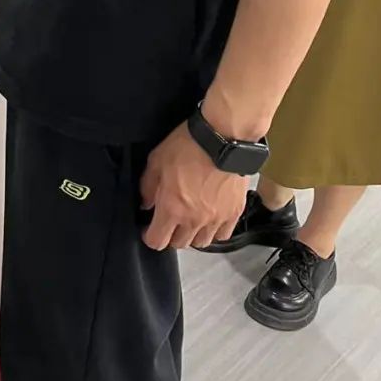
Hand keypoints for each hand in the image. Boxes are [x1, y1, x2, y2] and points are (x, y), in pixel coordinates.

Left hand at [140, 124, 247, 250]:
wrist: (223, 137)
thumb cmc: (189, 145)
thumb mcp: (156, 161)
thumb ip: (148, 187)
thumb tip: (146, 203)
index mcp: (172, 208)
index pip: (157, 241)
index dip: (149, 236)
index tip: (149, 229)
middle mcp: (194, 219)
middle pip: (179, 244)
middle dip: (170, 235)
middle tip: (170, 221)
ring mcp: (216, 218)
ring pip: (201, 242)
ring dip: (192, 234)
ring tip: (190, 220)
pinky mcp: (234, 212)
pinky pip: (223, 234)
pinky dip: (215, 230)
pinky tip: (210, 218)